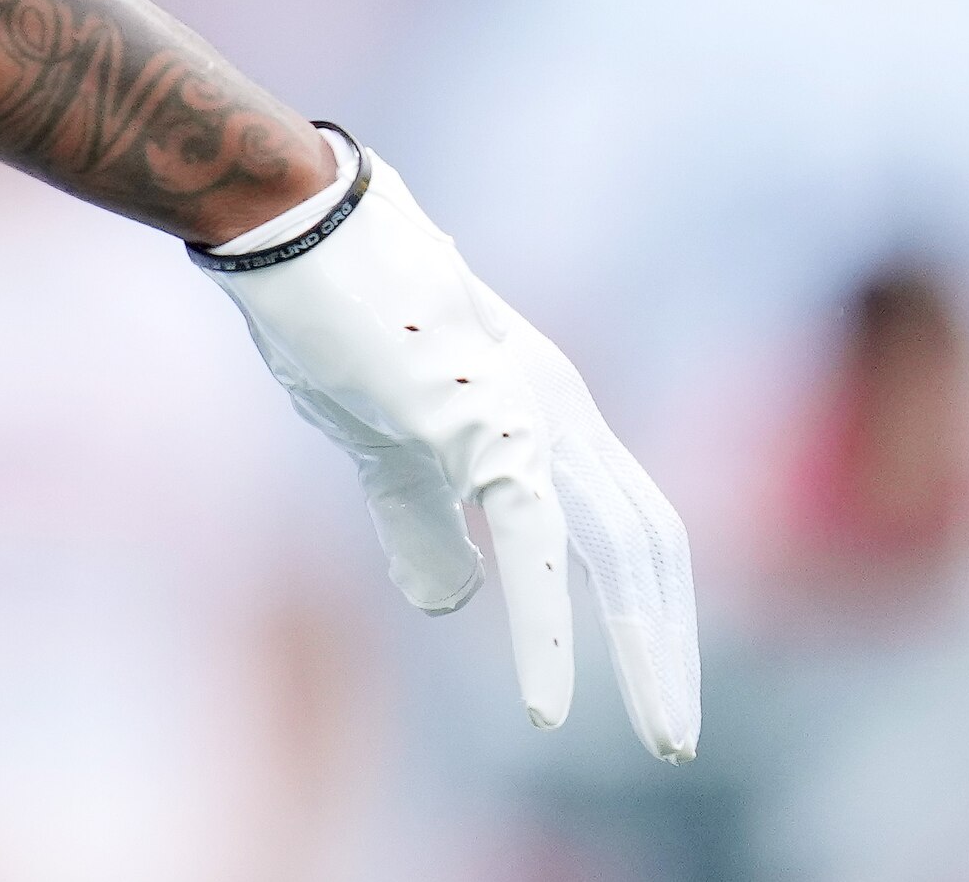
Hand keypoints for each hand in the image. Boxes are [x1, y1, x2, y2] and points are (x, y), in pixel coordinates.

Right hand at [197, 135, 702, 759]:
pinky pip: (533, 541)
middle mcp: (558, 405)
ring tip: (665, 741)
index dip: (649, 608)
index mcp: (543, 405)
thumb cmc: (325, 318)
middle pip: (650, 541)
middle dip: (673, 647)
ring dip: (653, 653)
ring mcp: (528, 409)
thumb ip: (424, 520)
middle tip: (678, 740)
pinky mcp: (480, 421)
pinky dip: (550, 632)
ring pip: (624, 546)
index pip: (627, 521)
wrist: (290, 226)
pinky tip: (549, 707)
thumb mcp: (382, 440)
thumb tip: (458, 603)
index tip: (657, 688)